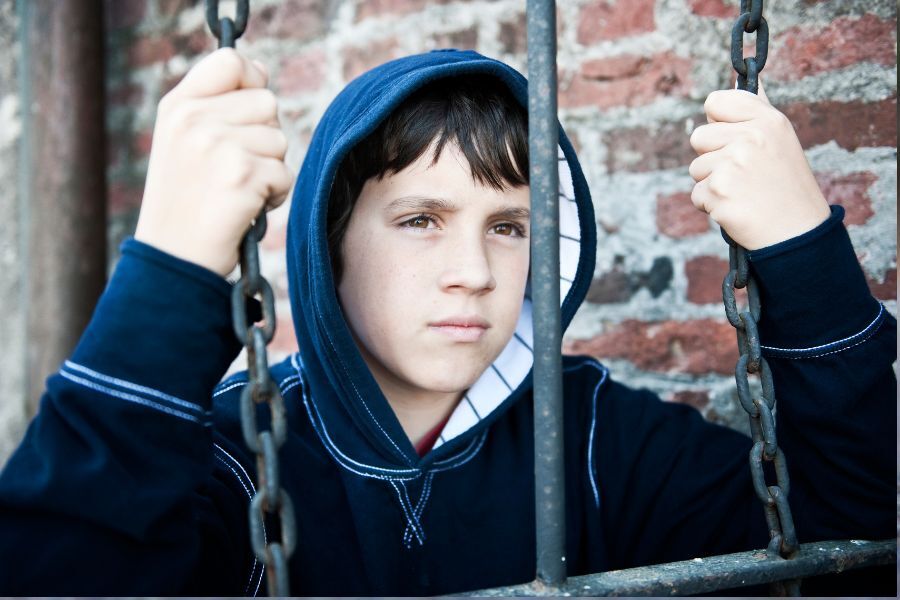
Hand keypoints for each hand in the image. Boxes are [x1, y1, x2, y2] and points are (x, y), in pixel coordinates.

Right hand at [134, 48, 291, 276]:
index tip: (248, 114)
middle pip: (267, 102)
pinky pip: (284, 174)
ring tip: (237, 191)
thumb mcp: (182, 142)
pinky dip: (274, 196)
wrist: (173, 260)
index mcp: (177, 106)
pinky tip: (246, 208)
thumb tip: (260, 70)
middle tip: (235, 169)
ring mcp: (216, 146)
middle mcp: (193, 120)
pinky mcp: (240, 176)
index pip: (231, 60)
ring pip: (279, 140)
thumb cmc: (185, 203)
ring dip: (270, 170)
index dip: (252, 81)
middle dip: (264, 138)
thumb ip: (216, 104)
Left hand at [688, 80, 829, 249]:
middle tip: (741, 174)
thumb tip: (738, 79)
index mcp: (767, 120)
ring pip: (696, 168)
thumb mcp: (780, 139)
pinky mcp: (719, 192)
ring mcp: (733, 164)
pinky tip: (737, 208)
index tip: (732, 139)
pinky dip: (711, 205)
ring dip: (712, 184)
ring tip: (743, 193)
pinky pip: (697, 194)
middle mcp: (751, 137)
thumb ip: (755, 110)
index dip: (716, 123)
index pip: (715, 102)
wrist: (798, 233)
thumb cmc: (787, 186)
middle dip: (712, 158)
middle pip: (698, 137)